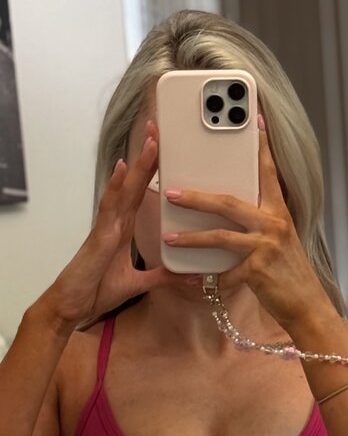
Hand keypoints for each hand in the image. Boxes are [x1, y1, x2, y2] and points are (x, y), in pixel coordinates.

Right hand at [50, 121, 195, 329]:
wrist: (73, 306)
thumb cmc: (95, 290)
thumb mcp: (138, 283)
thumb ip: (161, 277)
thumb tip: (187, 276)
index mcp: (123, 229)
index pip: (141, 194)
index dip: (152, 171)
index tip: (164, 149)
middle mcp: (115, 222)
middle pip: (134, 183)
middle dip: (147, 158)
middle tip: (159, 129)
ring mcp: (106, 226)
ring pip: (124, 189)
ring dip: (138, 165)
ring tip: (151, 141)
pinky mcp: (99, 236)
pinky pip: (109, 207)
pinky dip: (115, 186)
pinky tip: (122, 168)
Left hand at [160, 116, 334, 331]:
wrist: (307, 306)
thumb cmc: (290, 275)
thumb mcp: (281, 242)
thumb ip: (262, 225)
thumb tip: (235, 214)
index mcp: (278, 213)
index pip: (268, 174)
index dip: (261, 148)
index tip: (255, 120)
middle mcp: (274, 225)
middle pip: (228, 202)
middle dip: (196, 198)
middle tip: (171, 193)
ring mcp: (266, 247)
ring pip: (220, 236)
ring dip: (190, 238)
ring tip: (168, 238)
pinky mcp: (258, 271)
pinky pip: (224, 274)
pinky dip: (206, 280)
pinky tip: (191, 281)